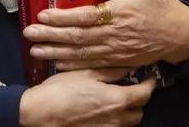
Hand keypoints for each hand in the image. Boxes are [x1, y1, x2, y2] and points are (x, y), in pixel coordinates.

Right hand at [18, 68, 154, 126]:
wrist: (39, 113)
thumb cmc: (61, 89)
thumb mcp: (86, 73)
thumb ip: (112, 71)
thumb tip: (130, 66)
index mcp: (117, 100)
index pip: (145, 94)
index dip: (150, 84)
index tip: (148, 77)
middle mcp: (117, 120)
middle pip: (139, 112)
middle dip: (137, 101)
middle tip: (129, 88)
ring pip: (127, 123)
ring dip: (126, 112)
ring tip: (114, 100)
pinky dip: (113, 120)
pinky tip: (101, 111)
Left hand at [23, 0, 188, 70]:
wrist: (183, 35)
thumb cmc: (163, 7)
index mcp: (118, 14)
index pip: (84, 16)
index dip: (61, 17)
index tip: (42, 14)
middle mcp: (113, 35)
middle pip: (76, 37)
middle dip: (50, 36)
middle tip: (28, 34)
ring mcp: (115, 51)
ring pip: (81, 54)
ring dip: (56, 53)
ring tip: (35, 51)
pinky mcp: (119, 62)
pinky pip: (93, 65)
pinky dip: (74, 66)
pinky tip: (58, 65)